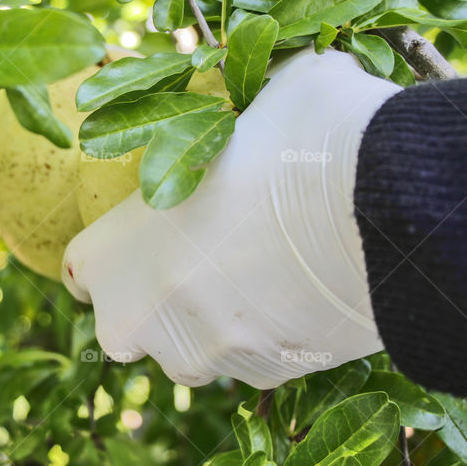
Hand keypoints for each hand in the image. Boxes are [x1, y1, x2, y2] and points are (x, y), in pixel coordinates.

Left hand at [62, 48, 402, 387]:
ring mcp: (208, 357)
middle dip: (163, 297)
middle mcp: (144, 322)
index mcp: (112, 257)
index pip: (83, 270)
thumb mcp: (253, 98)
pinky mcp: (272, 376)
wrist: (383, 206)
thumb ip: (228, 112)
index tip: (140, 238)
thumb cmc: (295, 138)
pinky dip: (276, 329)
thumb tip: (262, 89)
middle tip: (211, 250)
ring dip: (221, 316)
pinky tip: (311, 284)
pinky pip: (259, 355)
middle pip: (136, 322)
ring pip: (199, 346)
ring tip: (272, 261)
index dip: (113, 254)